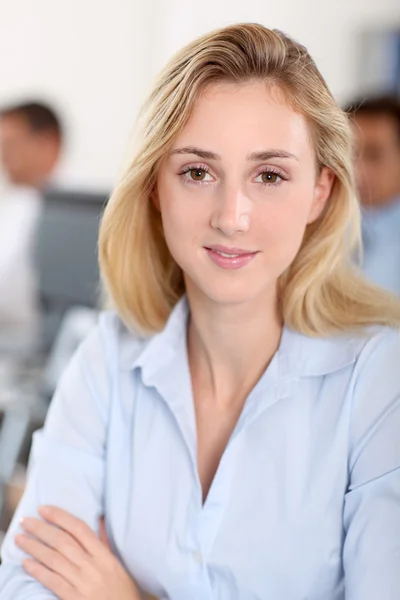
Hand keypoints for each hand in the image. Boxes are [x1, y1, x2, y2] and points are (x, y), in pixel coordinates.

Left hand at [15, 505, 141, 599]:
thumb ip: (104, 542)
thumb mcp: (116, 563)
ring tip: (20, 539)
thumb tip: (99, 519)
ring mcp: (82, 583)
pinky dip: (38, 571)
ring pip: (54, 559)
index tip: (44, 509)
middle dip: (41, 529)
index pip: (79, 528)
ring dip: (34, 547)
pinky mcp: (73, 598)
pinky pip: (52, 581)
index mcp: (104, 555)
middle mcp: (92, 566)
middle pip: (62, 542)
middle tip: (25, 521)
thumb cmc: (122, 590)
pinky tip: (26, 563)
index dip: (60, 516)